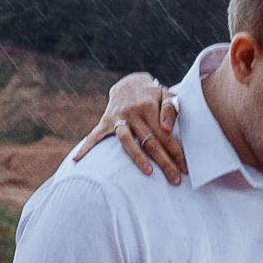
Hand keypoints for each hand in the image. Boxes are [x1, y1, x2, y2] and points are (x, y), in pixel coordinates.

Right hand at [71, 72, 185, 181]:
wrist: (129, 82)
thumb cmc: (152, 94)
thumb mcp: (166, 94)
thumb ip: (171, 109)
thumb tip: (168, 128)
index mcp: (149, 107)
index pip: (165, 135)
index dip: (176, 152)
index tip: (185, 168)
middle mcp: (133, 113)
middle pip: (150, 142)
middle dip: (164, 162)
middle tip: (175, 180)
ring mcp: (118, 118)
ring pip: (127, 142)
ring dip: (139, 159)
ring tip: (149, 173)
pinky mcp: (105, 121)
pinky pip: (95, 136)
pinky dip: (86, 147)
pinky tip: (77, 160)